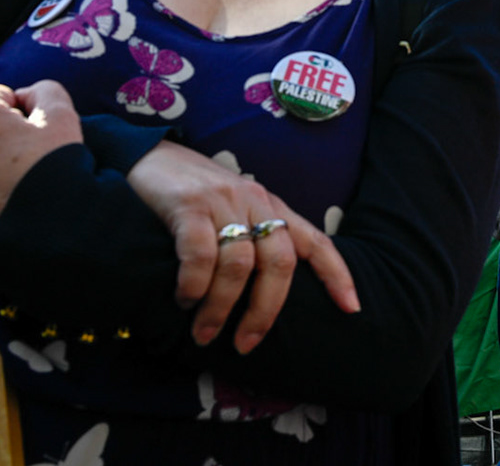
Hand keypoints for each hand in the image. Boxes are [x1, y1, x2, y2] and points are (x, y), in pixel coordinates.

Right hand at [125, 141, 359, 352]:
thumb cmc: (193, 193)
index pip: (315, 241)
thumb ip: (254, 240)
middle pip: (280, 263)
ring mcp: (222, 202)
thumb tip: (264, 295)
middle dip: (266, 311)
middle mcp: (254, 201)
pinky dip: (194, 287)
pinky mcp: (188, 205)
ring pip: (239, 266)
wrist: (147, 156)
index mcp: (271, 207)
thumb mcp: (234, 211)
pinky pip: (200, 256)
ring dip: (222, 308)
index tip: (352, 307)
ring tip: (204, 332)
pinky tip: (183, 300)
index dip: (337, 274)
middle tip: (246, 344)